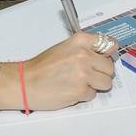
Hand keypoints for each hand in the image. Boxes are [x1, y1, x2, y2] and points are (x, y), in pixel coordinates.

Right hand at [0, 32, 116, 111]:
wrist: (25, 82)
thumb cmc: (41, 67)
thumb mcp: (65, 48)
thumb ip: (85, 50)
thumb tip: (102, 56)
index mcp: (81, 40)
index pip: (110, 44)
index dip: (108, 53)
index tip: (106, 57)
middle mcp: (84, 54)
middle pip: (110, 67)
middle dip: (102, 73)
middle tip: (89, 75)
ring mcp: (84, 73)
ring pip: (106, 82)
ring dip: (96, 85)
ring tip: (80, 83)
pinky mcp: (81, 90)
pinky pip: (93, 94)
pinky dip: (84, 95)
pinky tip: (71, 90)